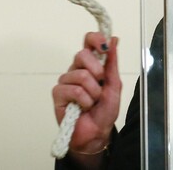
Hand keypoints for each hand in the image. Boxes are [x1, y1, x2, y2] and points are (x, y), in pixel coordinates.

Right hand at [52, 32, 121, 154]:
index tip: (104, 45)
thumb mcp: (114, 86)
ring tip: (92, 102)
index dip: (95, 39)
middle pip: (82, 54)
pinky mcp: (58, 93)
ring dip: (93, 92)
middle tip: (100, 86)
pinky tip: (83, 107)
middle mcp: (76, 69)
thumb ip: (112, 63)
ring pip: (81, 75)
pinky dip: (84, 101)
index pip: (88, 42)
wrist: (97, 133)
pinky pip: (74, 90)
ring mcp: (66, 81)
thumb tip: (114, 40)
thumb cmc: (104, 111)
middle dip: (97, 71)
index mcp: (90, 64)